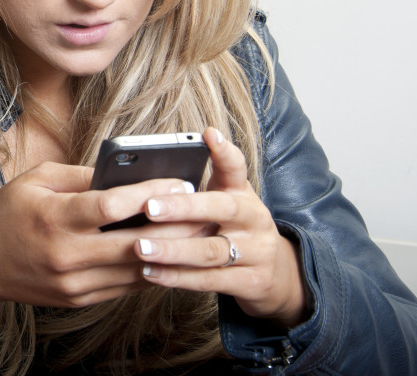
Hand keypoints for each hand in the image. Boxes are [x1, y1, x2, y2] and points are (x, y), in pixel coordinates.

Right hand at [0, 161, 208, 325]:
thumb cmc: (7, 212)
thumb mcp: (37, 179)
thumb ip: (82, 176)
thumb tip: (127, 172)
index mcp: (54, 217)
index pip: (111, 206)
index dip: (150, 192)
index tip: (181, 180)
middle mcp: (66, 253)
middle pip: (134, 242)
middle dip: (176, 227)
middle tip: (207, 210)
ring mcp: (74, 282)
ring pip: (135, 270)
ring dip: (171, 253)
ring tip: (199, 234)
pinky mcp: (79, 299)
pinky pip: (124, 286)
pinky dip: (149, 269)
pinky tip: (170, 254)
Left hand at [132, 127, 308, 326]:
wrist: (277, 275)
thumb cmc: (234, 231)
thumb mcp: (225, 203)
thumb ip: (197, 189)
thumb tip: (149, 173)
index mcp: (243, 194)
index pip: (237, 168)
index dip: (224, 151)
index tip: (208, 134)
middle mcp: (254, 219)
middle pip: (219, 209)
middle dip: (182, 208)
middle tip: (148, 207)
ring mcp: (257, 252)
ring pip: (211, 250)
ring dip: (172, 250)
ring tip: (139, 247)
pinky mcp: (252, 282)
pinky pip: (210, 280)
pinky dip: (177, 277)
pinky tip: (149, 272)